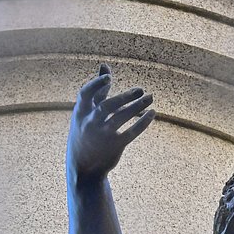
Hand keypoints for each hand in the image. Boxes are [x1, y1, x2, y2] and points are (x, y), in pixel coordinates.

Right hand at [67, 64, 154, 183]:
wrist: (84, 167)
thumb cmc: (86, 132)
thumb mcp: (85, 113)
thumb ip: (97, 90)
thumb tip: (105, 65)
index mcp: (80, 113)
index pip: (85, 94)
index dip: (96, 85)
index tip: (109, 78)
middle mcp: (89, 123)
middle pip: (107, 106)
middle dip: (124, 97)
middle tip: (141, 89)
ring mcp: (102, 135)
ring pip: (121, 118)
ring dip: (137, 107)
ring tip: (150, 98)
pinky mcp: (114, 146)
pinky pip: (131, 132)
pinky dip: (143, 122)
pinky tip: (152, 113)